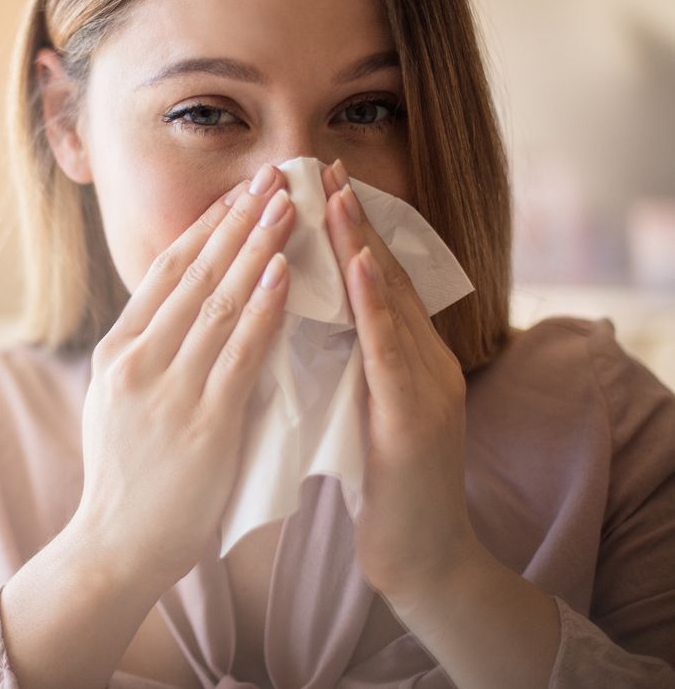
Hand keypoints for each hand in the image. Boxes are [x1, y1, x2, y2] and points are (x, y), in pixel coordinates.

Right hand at [71, 164, 294, 590]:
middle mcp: (138, 360)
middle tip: (271, 178)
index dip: (205, 229)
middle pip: (194, 274)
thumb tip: (176, 316)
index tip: (236, 195)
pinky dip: (262, 309)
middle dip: (236, 221)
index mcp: (117, 351)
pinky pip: (239, 353)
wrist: (115, 547)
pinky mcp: (203, 423)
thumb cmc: (125, 480)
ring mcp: (168, 389)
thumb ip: (145, 357)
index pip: (165, 273)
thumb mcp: (117, 404)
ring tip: (287, 207)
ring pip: (219, 303)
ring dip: (257, 248)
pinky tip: (283, 274)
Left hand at [319, 159, 481, 609]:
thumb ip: (344, 360)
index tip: (317, 182)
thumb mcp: (361, 407)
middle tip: (324, 166)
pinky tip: (359, 272)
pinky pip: (394, 355)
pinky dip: (377, 309)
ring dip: (364, 247)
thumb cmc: (379, 483)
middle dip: (355, 219)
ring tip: (337, 198)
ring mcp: (429, 388)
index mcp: (407, 358)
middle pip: (387, 276)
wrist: (420, 559)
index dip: (349, 230)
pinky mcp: (419, 421)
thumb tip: (295, 313)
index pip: (374, 280)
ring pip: (395, 304)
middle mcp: (426, 362)